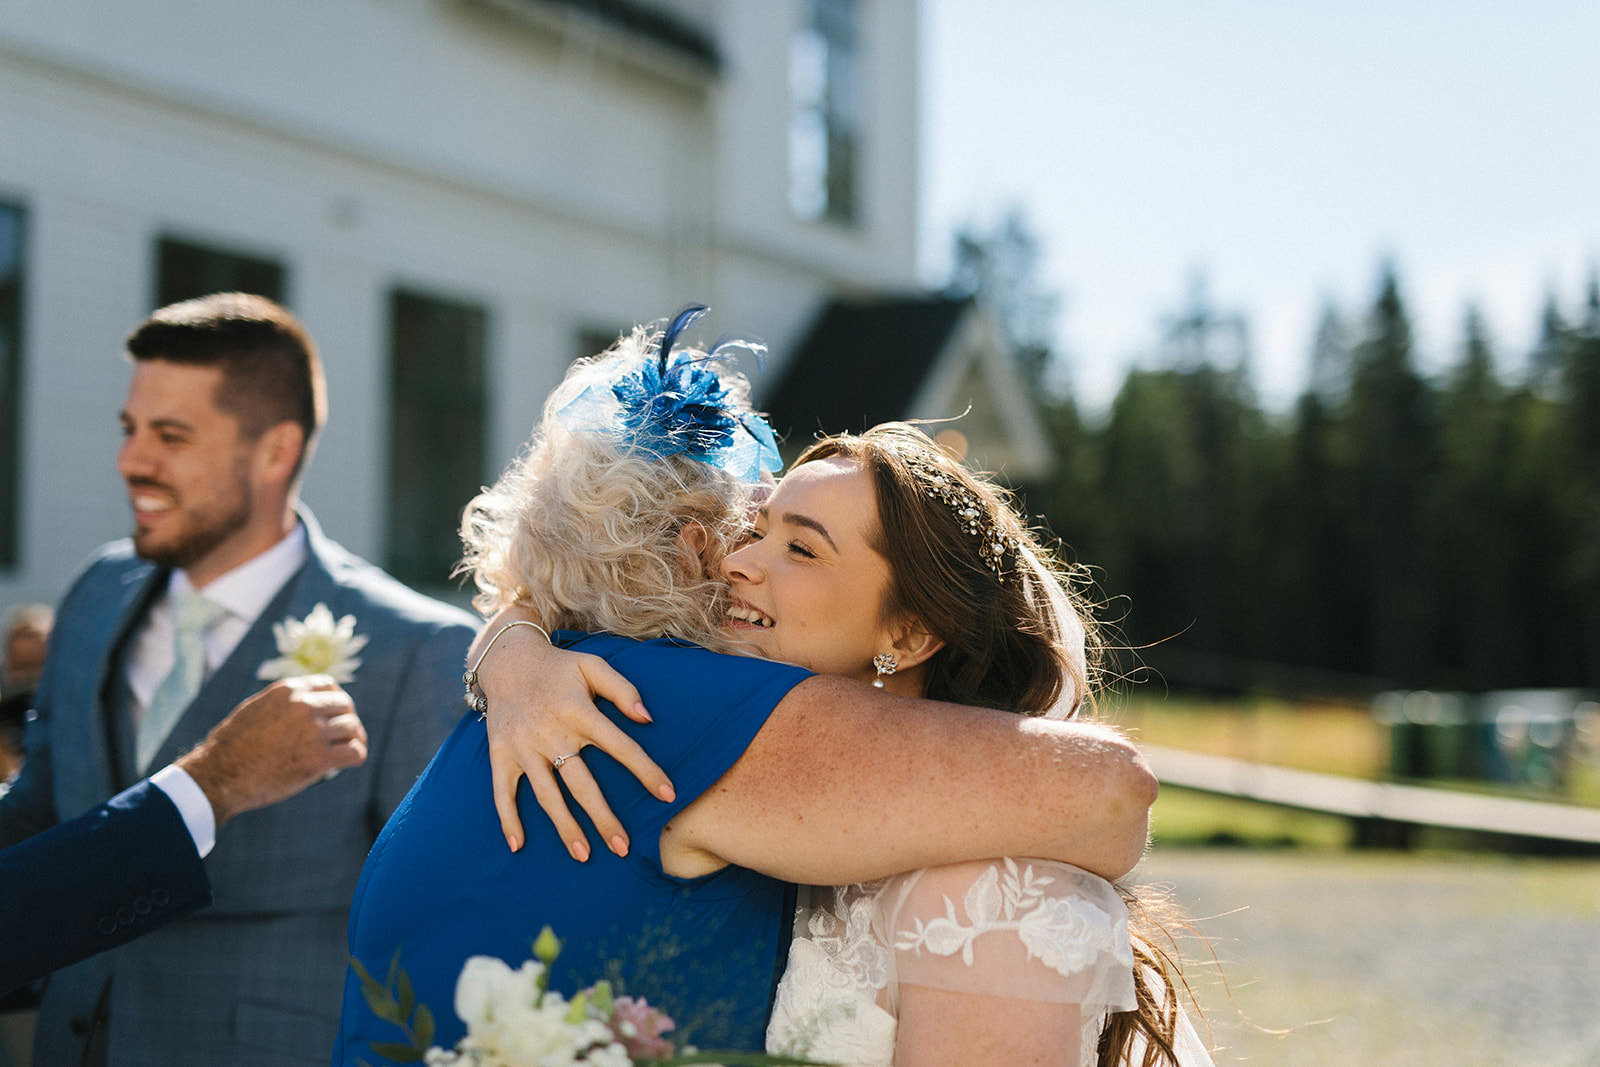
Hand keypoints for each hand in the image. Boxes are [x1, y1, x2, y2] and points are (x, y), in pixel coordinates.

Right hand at [176, 676, 365, 825]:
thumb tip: (305, 700)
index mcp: (288, 690)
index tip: (333, 715)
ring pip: (352, 728)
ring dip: (352, 739)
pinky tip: (348, 763)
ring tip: (345, 750)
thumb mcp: (255, 709)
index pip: (328, 684)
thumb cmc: (232, 746)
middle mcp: (304, 705)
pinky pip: (355, 752)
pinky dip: (355, 757)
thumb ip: (282, 702)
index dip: (334, 700)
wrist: (219, 775)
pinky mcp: (319, 758)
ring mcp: (313, 731)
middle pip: (344, 705)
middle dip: (346, 719)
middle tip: (343, 736)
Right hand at [473, 610, 673, 858]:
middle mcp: (551, 733)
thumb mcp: (593, 666)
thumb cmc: (560, 667)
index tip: (669, 795)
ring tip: (583, 855)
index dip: (646, 771)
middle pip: (582, 784)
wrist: (507, 660)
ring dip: (564, 827)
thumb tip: (648, 718)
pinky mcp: (501, 755)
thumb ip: (623, 690)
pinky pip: (503, 792)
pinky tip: (518, 845)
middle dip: (603, 818)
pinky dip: (508, 819)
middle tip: (623, 848)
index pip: (621, 747)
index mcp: (579, 711)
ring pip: (547, 795)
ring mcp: (524, 747)